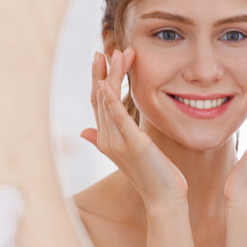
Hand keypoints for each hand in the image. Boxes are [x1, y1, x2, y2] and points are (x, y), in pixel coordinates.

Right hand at [80, 49, 187, 205]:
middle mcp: (107, 139)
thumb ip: (105, 140)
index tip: (103, 58)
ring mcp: (117, 142)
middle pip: (99, 98)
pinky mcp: (132, 144)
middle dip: (102, 72)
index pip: (98, 102)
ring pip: (107, 103)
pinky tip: (106, 83)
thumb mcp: (129, 153)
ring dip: (110, 76)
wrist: (164, 198)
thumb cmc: (153, 175)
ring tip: (116, 54)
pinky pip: (118, 118)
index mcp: (106, 138)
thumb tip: (83, 132)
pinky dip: (110, 100)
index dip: (98, 79)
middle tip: (105, 49)